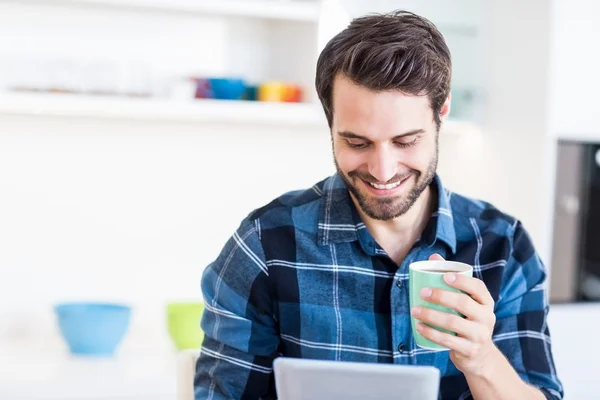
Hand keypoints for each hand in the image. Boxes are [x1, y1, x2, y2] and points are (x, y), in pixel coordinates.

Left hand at [410, 254, 497, 375]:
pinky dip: (431, 333)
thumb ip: (452, 279)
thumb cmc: (468, 320)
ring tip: (414, 310)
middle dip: (440, 296)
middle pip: (463, 303)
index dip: (462, 281)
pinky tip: (419, 327)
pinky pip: (447, 341)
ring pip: (453, 322)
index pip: (478, 287)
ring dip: (430, 315)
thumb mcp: (466, 301)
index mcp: (486, 302)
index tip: (444, 276)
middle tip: (422, 292)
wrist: (480, 355)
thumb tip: (434, 257)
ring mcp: (479, 335)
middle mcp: (486, 317)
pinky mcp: (469, 350)